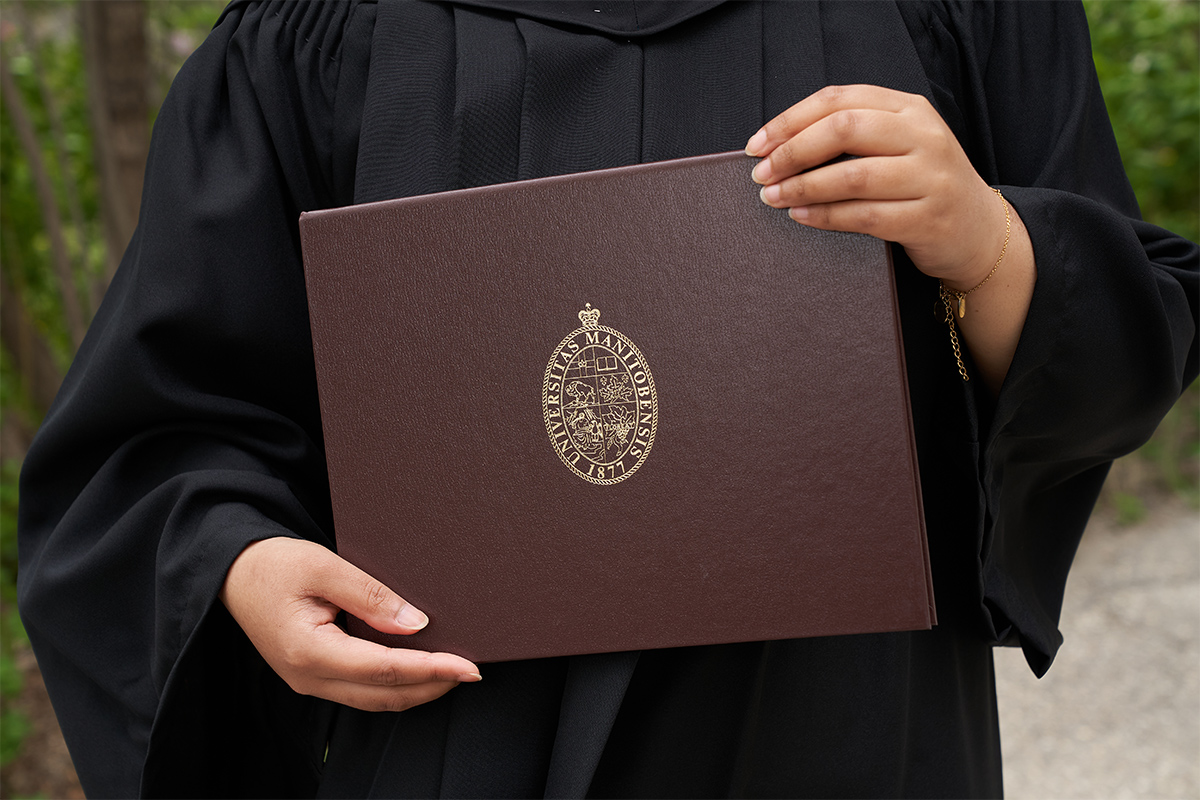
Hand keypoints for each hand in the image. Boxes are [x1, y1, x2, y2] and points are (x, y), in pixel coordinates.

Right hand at [220, 537, 480, 712]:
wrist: (231, 574)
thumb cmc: (272, 564)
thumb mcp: (323, 567)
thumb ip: (370, 596)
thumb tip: (417, 625)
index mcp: (310, 651)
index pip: (385, 669)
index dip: (432, 669)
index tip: (468, 666)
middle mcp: (309, 677)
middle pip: (384, 694)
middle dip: (432, 686)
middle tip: (471, 671)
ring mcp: (309, 681)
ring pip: (374, 698)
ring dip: (416, 689)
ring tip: (453, 672)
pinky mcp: (313, 675)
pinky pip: (361, 690)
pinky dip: (394, 683)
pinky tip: (417, 668)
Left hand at [746, 84, 1036, 393]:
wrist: (978, 231)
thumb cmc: (922, 186)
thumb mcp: (897, 145)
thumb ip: (853, 135)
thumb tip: (780, 145)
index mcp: (909, 108)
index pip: (840, 99)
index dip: (791, 120)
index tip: (758, 144)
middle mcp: (924, 136)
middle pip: (845, 128)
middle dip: (793, 151)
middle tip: (762, 173)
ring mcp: (930, 177)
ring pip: (854, 175)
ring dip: (803, 187)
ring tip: (774, 197)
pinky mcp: (928, 219)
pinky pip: (865, 216)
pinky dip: (826, 216)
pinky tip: (801, 216)